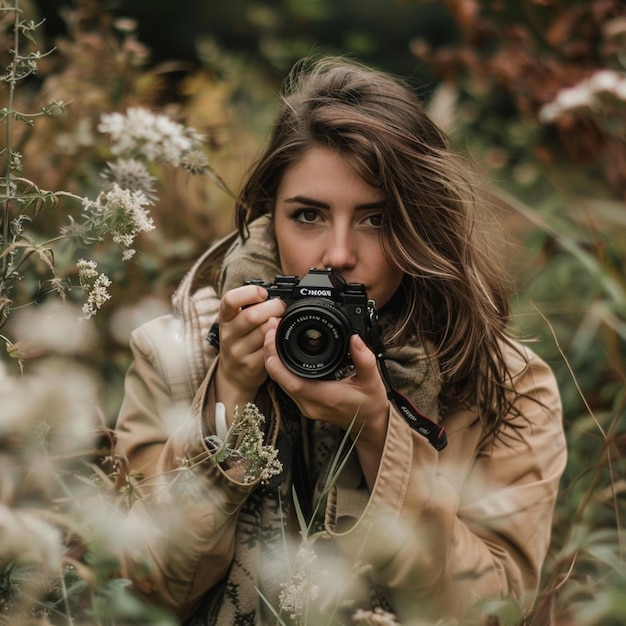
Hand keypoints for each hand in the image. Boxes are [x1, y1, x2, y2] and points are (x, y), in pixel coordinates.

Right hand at [215, 285, 285, 415]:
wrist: (234, 375)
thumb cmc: (240, 340)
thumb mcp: (236, 322)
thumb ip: (250, 308)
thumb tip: (276, 295)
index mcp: (225, 318)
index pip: (229, 300)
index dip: (249, 293)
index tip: (262, 293)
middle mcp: (228, 335)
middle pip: (252, 316)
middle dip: (273, 307)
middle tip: (281, 306)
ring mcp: (239, 352)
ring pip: (264, 332)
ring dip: (278, 324)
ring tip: (281, 321)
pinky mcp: (252, 365)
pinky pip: (271, 349)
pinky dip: (279, 340)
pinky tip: (279, 337)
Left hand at [264, 323, 388, 437]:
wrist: (369, 425)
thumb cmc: (371, 404)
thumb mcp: (372, 380)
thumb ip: (365, 359)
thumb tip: (355, 338)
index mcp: (325, 397)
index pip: (290, 380)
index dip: (276, 357)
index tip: (274, 333)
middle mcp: (309, 404)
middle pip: (278, 377)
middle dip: (270, 350)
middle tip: (272, 326)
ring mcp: (304, 405)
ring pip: (279, 380)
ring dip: (273, 358)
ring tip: (275, 334)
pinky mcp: (303, 403)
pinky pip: (285, 383)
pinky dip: (280, 366)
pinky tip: (282, 350)